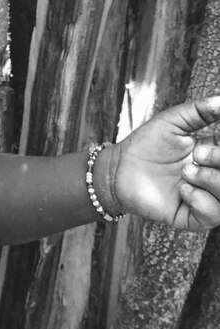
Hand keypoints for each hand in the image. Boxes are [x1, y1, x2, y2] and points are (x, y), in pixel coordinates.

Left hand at [111, 97, 219, 230]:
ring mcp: (206, 199)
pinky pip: (213, 215)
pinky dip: (201, 200)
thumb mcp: (173, 121)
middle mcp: (215, 179)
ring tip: (185, 171)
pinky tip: (181, 189)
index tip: (206, 146)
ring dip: (212, 181)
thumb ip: (200, 111)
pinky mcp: (192, 217)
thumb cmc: (146, 144)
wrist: (118, 168)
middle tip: (198, 154)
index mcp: (216, 156)